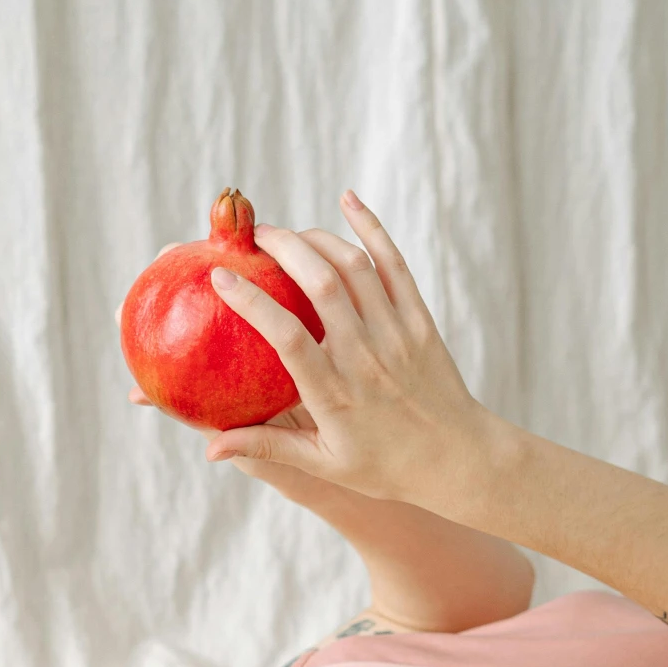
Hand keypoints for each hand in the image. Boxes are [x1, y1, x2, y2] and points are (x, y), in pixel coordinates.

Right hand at [204, 194, 493, 505]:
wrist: (458, 459)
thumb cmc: (383, 466)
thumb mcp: (323, 464)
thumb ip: (266, 447)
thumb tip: (209, 448)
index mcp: (335, 393)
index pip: (287, 337)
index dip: (253, 301)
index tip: (221, 276)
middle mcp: (365, 357)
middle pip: (320, 284)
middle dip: (282, 248)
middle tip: (252, 238)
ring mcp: (397, 333)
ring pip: (354, 266)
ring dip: (316, 237)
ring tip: (285, 233)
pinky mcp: (420, 320)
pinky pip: (395, 263)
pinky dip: (371, 227)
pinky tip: (347, 200)